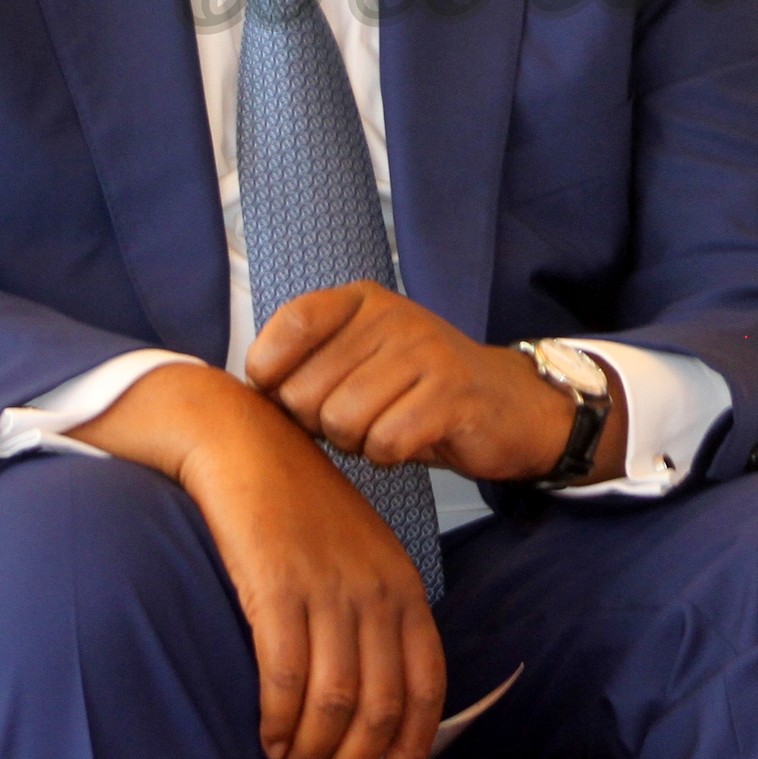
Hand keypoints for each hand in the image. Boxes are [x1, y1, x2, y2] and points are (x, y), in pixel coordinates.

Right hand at [72, 363, 445, 758]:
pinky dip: (278, 720)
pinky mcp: (278, 587)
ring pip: (336, 700)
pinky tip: (267, 741)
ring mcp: (330, 588)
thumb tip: (366, 700)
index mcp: (404, 586)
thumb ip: (370, 619)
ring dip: (315, 753)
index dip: (415, 744)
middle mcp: (377, 590)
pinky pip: (285, 675)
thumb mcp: (355, 560)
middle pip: (383, 704)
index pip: (428, 682)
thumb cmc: (295, 511)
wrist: (245, 444)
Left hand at [244, 281, 627, 485]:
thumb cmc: (422, 390)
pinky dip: (390, 457)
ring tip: (386, 429)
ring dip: (358, 444)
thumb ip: (310, 364)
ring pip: (342, 422)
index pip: (286, 328)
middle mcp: (392, 316)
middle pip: (305, 392)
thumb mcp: (364, 358)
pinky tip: (412, 442)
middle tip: (359, 420)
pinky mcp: (451, 393)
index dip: (273, 377)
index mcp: (362, 301)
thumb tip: (246, 395)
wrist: (511, 407)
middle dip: (321, 425)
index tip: (294, 396)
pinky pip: (384, 443)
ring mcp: (425, 351)